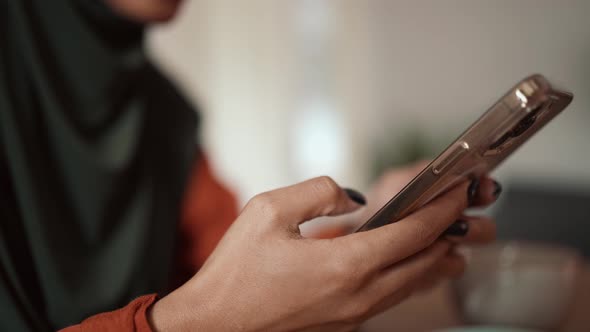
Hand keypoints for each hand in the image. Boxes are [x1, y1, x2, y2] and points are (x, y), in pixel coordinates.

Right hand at [149, 175, 496, 330]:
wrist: (213, 328)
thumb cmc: (234, 273)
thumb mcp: (268, 211)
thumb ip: (318, 192)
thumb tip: (351, 199)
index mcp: (345, 263)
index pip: (413, 232)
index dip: (441, 209)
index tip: (456, 191)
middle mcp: (360, 294)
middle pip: (424, 262)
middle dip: (449, 233)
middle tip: (463, 212)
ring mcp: (354, 315)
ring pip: (412, 286)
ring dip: (436, 261)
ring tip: (453, 245)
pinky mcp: (344, 325)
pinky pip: (390, 299)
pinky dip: (410, 280)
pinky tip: (410, 270)